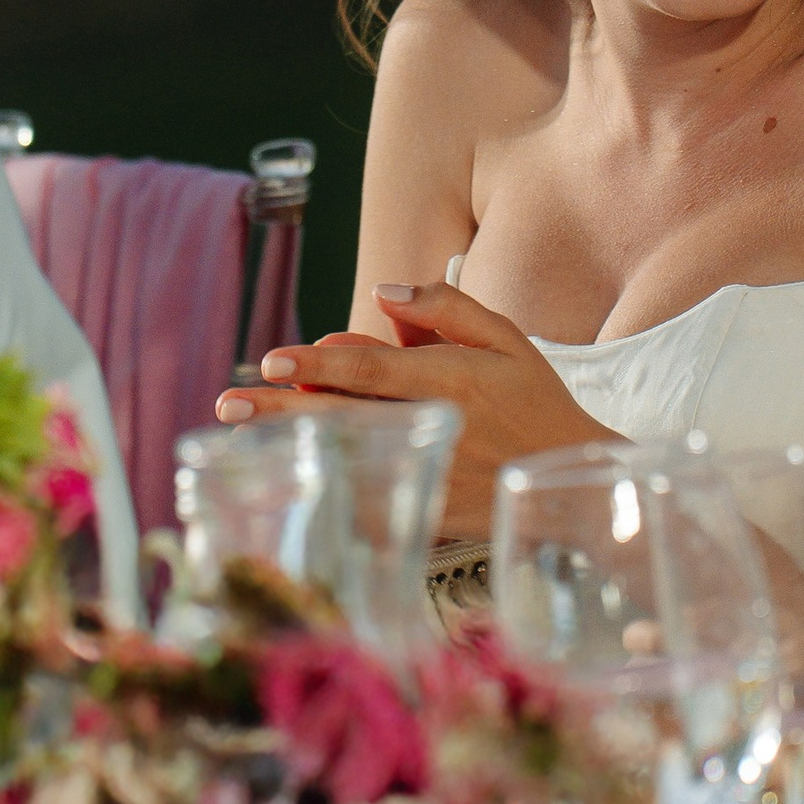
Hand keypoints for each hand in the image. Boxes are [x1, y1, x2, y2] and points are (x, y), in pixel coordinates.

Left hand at [212, 279, 612, 535]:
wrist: (574, 477)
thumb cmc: (537, 400)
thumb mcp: (506, 337)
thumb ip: (446, 307)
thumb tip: (383, 292)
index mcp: (451, 379)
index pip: (371, 370)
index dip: (318, 365)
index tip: (269, 361)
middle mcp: (436, 426)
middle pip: (345, 416)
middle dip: (282, 408)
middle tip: (229, 403)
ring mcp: (431, 473)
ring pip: (348, 458)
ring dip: (291, 447)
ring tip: (239, 437)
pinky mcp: (430, 511)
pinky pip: (369, 503)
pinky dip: (326, 491)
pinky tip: (287, 483)